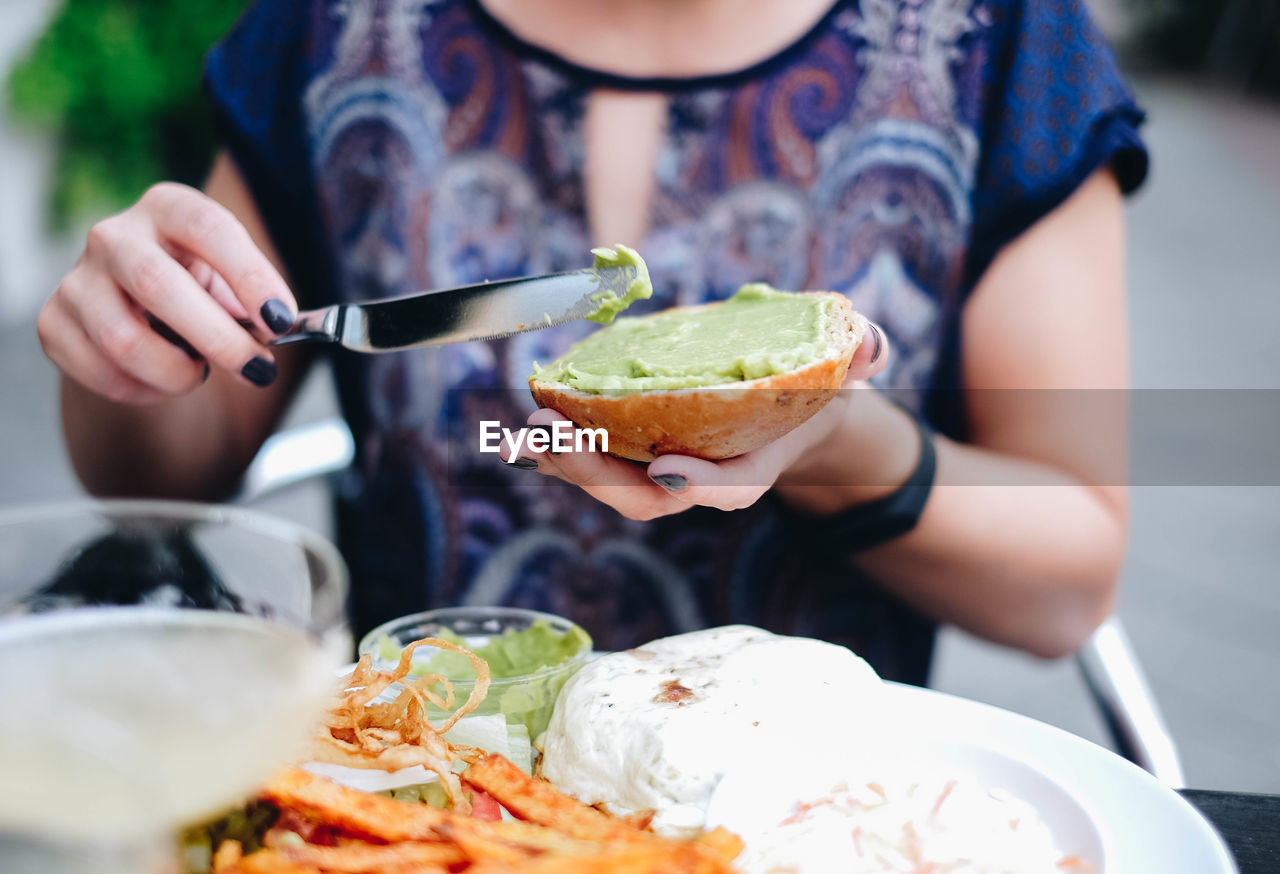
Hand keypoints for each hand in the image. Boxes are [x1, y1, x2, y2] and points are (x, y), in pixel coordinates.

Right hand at [37, 182, 296, 404]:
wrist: (141, 312)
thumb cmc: (201, 290)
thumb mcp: (233, 282)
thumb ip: (256, 302)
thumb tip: (275, 329)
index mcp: (168, 209)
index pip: (208, 227)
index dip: (248, 275)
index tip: (281, 320)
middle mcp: (114, 235)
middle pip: (157, 284)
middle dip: (217, 338)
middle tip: (257, 370)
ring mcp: (77, 279)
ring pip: (123, 340)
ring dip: (177, 372)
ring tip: (199, 372)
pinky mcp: (54, 322)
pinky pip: (101, 372)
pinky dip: (144, 390)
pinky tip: (162, 380)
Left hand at [507, 320, 890, 519]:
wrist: (785, 403)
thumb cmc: (812, 385)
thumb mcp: (847, 366)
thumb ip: (862, 353)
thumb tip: (873, 344)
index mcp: (754, 467)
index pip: (733, 489)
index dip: (704, 485)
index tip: (671, 469)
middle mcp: (703, 478)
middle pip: (648, 497)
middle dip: (598, 473)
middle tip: (557, 438)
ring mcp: (664, 469)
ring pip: (609, 483)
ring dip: (563, 462)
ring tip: (524, 434)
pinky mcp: (635, 452)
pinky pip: (591, 458)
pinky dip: (557, 447)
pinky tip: (523, 427)